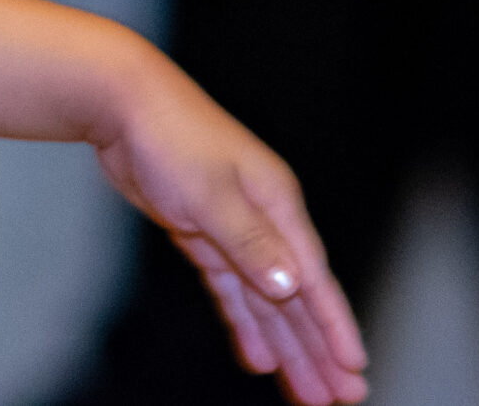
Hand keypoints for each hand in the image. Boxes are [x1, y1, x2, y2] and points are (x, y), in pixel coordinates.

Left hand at [93, 67, 368, 403]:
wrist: (123, 103)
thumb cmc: (170, 137)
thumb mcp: (209, 192)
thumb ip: (249, 243)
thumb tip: (291, 289)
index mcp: (278, 206)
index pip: (314, 280)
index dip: (335, 328)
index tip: (355, 370)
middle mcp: (265, 222)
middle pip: (297, 299)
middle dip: (318, 351)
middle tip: (341, 401)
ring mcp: (234, 230)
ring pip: (267, 302)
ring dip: (287, 348)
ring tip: (308, 396)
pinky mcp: (203, 234)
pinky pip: (232, 291)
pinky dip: (245, 325)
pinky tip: (257, 359)